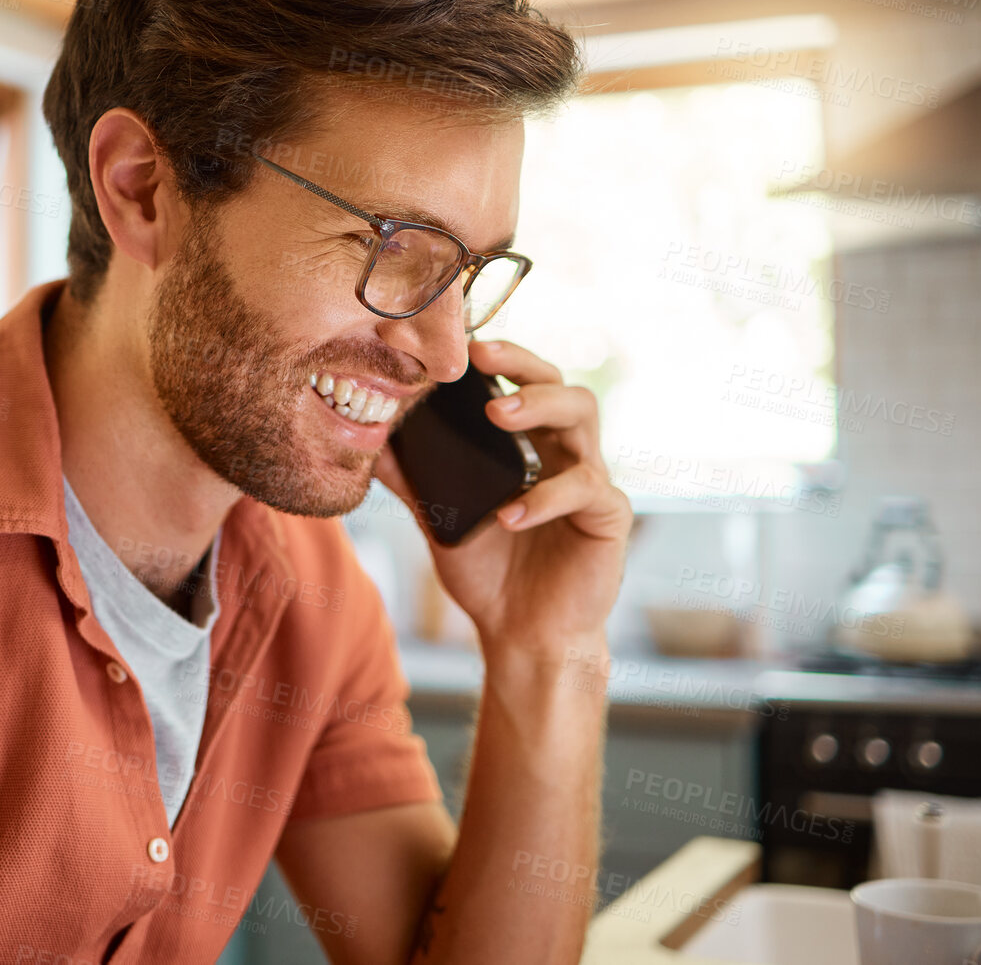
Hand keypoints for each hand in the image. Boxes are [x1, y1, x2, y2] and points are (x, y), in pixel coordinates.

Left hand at [373, 339, 631, 661]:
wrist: (521, 635)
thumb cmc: (489, 574)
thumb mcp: (441, 520)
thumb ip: (415, 481)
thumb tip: (372, 443)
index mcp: (530, 446)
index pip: (524, 384)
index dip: (502, 358)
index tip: (464, 345)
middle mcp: (564, 453)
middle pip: (561, 383)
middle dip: (523, 365)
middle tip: (482, 361)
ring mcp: (590, 480)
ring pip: (585, 416)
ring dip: (540, 407)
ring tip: (498, 416)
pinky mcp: (608, 516)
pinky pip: (585, 489)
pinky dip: (544, 498)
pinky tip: (509, 515)